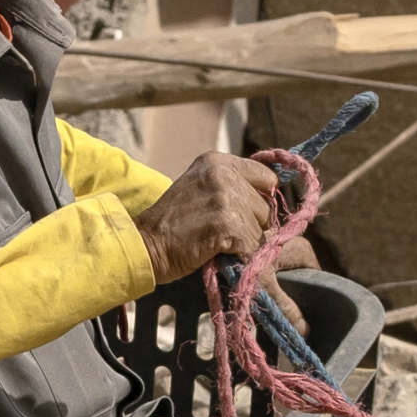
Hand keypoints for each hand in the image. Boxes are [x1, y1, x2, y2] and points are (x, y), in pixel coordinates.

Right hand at [138, 152, 284, 285]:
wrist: (146, 244)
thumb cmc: (173, 224)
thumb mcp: (200, 188)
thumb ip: (231, 186)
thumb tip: (270, 199)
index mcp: (217, 161)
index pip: (267, 177)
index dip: (260, 199)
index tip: (245, 213)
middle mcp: (223, 173)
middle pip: (266, 207)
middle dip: (252, 224)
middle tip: (221, 231)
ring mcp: (225, 197)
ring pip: (261, 229)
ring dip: (244, 242)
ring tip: (216, 241)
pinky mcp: (227, 222)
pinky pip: (252, 246)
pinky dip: (239, 255)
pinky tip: (217, 251)